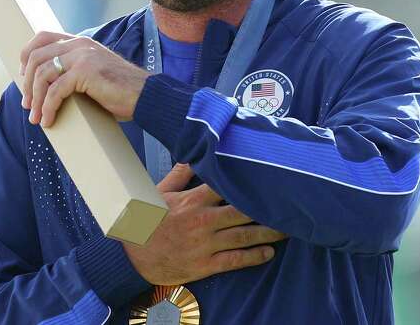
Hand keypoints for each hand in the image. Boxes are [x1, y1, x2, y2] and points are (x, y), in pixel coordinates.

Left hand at [19, 31, 149, 126]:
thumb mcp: (93, 75)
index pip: (43, 37)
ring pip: (43, 74)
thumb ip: (74, 72)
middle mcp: (80, 44)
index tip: (23, 77)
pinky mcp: (85, 71)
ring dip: (36, 100)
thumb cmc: (121, 92)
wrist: (146, 96)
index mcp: (81, 42)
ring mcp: (83, 56)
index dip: (27, 55)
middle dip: (27, 84)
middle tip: (28, 105)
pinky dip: (48, 108)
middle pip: (37, 56)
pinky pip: (56, 90)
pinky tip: (49, 120)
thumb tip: (48, 89)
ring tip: (36, 118)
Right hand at [123, 164, 286, 285]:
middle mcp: (203, 220)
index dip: (249, 183)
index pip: (227, 186)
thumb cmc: (146, 222)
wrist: (132, 257)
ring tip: (287, 229)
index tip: (268, 178)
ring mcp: (206, 244)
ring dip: (268, 233)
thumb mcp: (160, 193)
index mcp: (193, 200)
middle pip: (244, 211)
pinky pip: (235, 260)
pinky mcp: (206, 265)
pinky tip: (268, 253)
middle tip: (288, 204)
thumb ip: (180, 174)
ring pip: (244, 236)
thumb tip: (192, 154)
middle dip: (267, 209)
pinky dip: (254, 257)